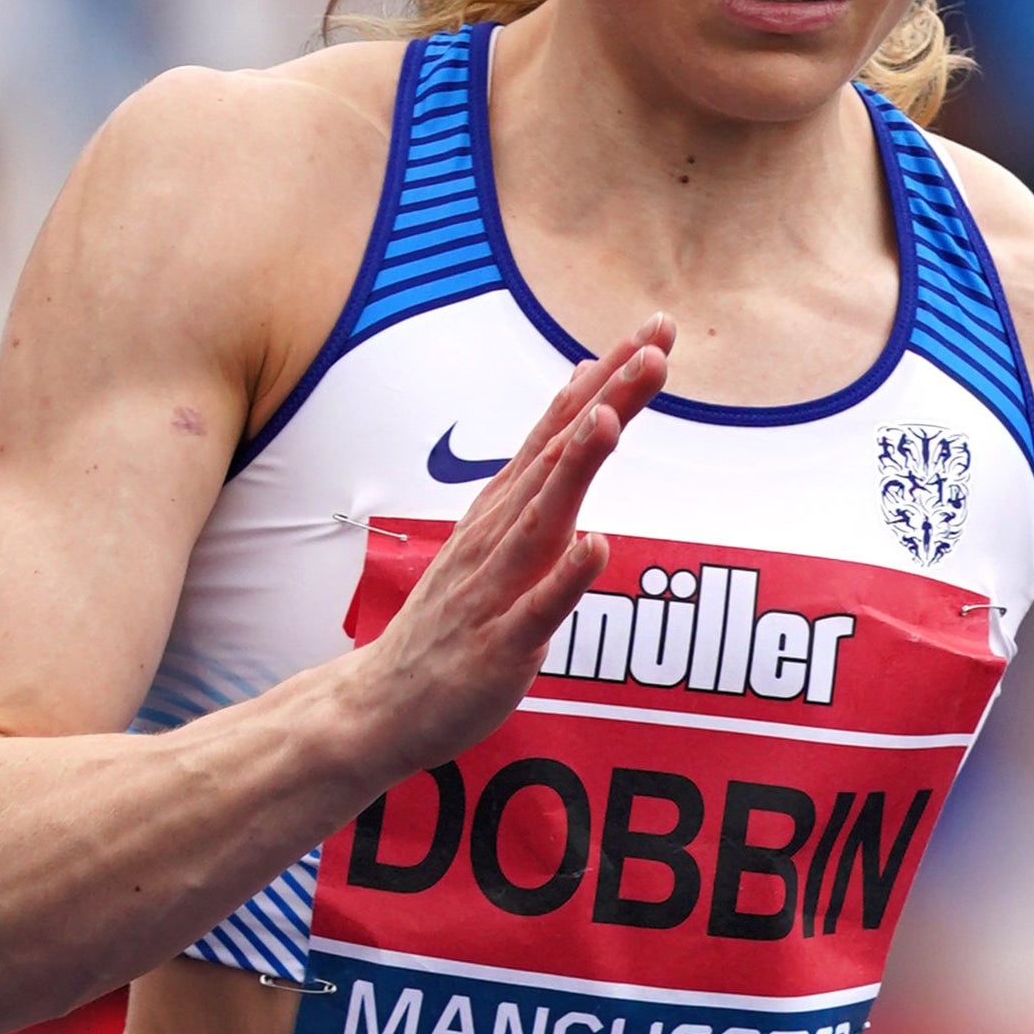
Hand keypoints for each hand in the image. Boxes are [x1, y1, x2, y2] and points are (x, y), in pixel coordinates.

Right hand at [352, 320, 673, 775]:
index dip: (608, 378)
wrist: (380, 704)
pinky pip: (538, 610)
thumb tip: (586, 394)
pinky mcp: (499, 646)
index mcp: (504, 507)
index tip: (654, 329)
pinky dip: (566, 577)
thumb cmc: (452, 621)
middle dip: (607, 399)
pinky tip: (597, 546)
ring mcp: (496, 588)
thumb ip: (543, 468)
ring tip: (609, 417)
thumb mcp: (498, 532)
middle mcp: (497, 535)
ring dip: (576, 467)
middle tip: (652, 345)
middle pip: (558, 456)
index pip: (561, 429)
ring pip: (542, 519)